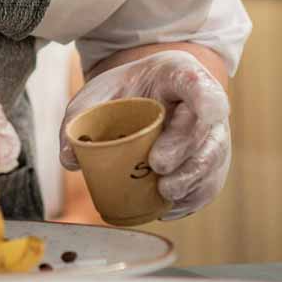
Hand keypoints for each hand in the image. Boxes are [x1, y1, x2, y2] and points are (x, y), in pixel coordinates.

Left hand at [59, 50, 230, 218]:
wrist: (148, 92)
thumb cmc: (126, 89)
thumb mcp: (100, 90)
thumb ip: (80, 116)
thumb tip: (69, 158)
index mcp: (178, 74)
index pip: (198, 82)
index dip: (207, 98)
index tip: (205, 112)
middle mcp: (204, 105)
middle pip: (205, 128)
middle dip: (184, 149)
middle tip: (157, 164)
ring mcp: (212, 135)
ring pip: (212, 159)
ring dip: (191, 179)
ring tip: (164, 192)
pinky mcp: (210, 164)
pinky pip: (208, 184)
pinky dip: (190, 198)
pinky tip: (168, 207)